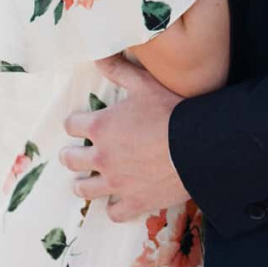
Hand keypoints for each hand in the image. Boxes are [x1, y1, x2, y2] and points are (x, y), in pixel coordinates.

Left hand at [60, 55, 189, 221]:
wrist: (197, 146)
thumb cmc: (170, 112)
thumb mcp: (144, 84)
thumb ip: (118, 70)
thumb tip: (98, 54)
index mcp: (101, 127)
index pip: (71, 125)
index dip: (74, 123)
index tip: (78, 124)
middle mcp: (102, 157)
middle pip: (71, 159)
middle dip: (70, 155)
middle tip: (73, 155)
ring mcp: (116, 183)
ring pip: (85, 189)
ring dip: (82, 184)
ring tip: (83, 182)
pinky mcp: (134, 202)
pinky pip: (114, 212)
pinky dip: (114, 207)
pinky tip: (116, 201)